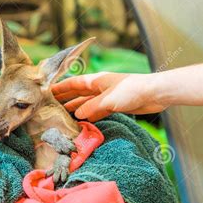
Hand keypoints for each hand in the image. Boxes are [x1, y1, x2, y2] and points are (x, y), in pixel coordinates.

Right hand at [52, 72, 167, 121]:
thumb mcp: (107, 100)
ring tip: (63, 116)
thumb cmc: (131, 90)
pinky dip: (90, 116)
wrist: (154, 94)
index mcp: (95, 80)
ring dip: (76, 109)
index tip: (47, 92)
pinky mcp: (115, 106)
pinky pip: (98, 111)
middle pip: (78, 93)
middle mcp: (99, 87)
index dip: (60, 87)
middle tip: (51, 106)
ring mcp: (107, 97)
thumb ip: (90, 107)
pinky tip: (83, 122)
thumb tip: (76, 115)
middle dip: (65, 99)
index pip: (73, 83)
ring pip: (87, 103)